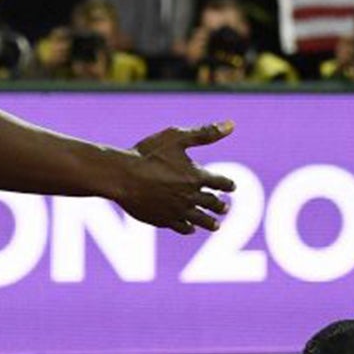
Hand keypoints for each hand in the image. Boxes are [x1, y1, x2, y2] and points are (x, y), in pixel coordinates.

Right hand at [114, 122, 236, 232]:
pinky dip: (188, 228)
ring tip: (216, 225)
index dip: (228, 184)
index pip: (221, 183)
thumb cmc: (148, 154)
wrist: (122, 176)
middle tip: (224, 208)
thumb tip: (232, 125)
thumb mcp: (177, 138)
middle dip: (220, 205)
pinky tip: (190, 228)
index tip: (231, 186)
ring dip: (210, 223)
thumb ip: (205, 133)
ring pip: (200, 220)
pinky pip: (181, 227)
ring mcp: (177, 210)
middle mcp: (190, 196)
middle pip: (212, 203)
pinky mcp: (163, 220)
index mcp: (196, 176)